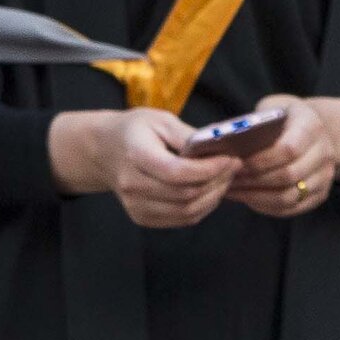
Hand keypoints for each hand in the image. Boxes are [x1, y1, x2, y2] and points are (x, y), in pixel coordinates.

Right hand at [48, 106, 237, 230]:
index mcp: (136, 156)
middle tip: (234, 166)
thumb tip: (220, 148)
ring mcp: (135, 205)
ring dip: (214, 196)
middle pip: (186, 194)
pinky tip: (210, 190)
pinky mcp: (142, 217)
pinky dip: (203, 207)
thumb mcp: (161, 120)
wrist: (104, 150)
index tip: (230, 158)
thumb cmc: (136, 131)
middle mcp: (132, 185)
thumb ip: (190, 136)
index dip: (209, 169)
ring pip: (187, 211)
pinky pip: (181, 219)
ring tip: (225, 177)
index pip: (177, 172)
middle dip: (218, 181)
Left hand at [224, 93, 339, 217]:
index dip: (260, 160)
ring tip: (233, 190)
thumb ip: (251, 123)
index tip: (235, 163)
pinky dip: (265, 207)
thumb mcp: (270, 109)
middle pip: (289, 176)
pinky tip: (247, 198)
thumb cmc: (283, 119)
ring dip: (256, 197)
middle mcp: (325, 152)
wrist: (312, 129)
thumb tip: (219, 139)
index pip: (289, 149)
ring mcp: (326, 175)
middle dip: (254, 181)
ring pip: (288, 197)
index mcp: (312, 126)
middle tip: (228, 179)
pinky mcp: (320, 194)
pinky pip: (291, 208)